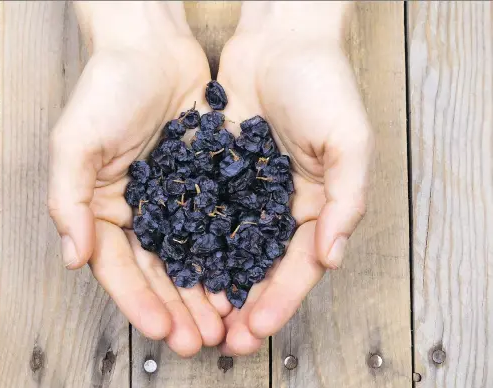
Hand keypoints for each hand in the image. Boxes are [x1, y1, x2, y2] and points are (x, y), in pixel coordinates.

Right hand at [47, 2, 224, 356]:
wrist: (152, 47)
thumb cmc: (106, 88)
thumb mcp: (75, 142)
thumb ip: (69, 200)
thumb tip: (73, 257)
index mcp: (105, 208)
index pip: (121, 267)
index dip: (140, 301)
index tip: (163, 330)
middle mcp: (141, 210)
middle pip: (160, 271)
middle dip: (180, 307)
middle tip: (203, 339)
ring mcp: (176, 198)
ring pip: (193, 255)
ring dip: (207, 290)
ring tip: (227, 321)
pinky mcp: (207, 181)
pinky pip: (220, 224)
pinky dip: (230, 253)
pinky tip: (245, 276)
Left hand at [214, 2, 373, 354]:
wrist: (279, 39)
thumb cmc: (323, 83)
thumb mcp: (349, 142)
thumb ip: (347, 199)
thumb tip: (333, 255)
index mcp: (317, 203)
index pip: (298, 264)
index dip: (280, 299)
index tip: (257, 329)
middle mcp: (280, 203)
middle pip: (261, 265)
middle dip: (243, 303)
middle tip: (223, 339)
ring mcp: (247, 190)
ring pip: (228, 247)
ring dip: (214, 282)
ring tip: (195, 314)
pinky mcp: (216, 170)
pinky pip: (204, 212)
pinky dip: (192, 240)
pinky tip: (177, 265)